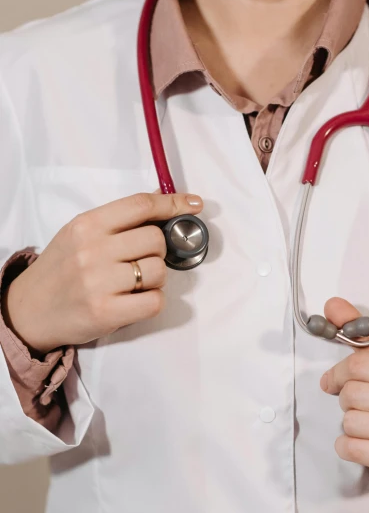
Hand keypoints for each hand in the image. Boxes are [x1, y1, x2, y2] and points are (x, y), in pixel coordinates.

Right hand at [2, 189, 203, 355]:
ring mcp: (98, 282)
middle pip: (156, 239)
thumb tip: (162, 200)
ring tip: (134, 283)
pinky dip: (152, 301)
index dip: (173, 204)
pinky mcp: (106, 312)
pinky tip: (135, 300)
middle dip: (158, 250)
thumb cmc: (61, 269)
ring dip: (155, 278)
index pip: (141, 205)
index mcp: (87, 225)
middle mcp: (92, 250)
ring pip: (158, 271)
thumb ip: (118, 219)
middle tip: (141, 260)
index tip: (194, 205)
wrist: (29, 310)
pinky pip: (155, 301)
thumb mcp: (80, 233)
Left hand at [320, 297, 368, 480]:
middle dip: (348, 400)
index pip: (356, 365)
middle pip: (351, 395)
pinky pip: (353, 449)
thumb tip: (330, 304)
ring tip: (368, 423)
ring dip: (350, 424)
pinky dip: (347, 446)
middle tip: (362, 404)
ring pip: (349, 423)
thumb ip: (360, 331)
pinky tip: (361, 441)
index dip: (338, 374)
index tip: (335, 381)